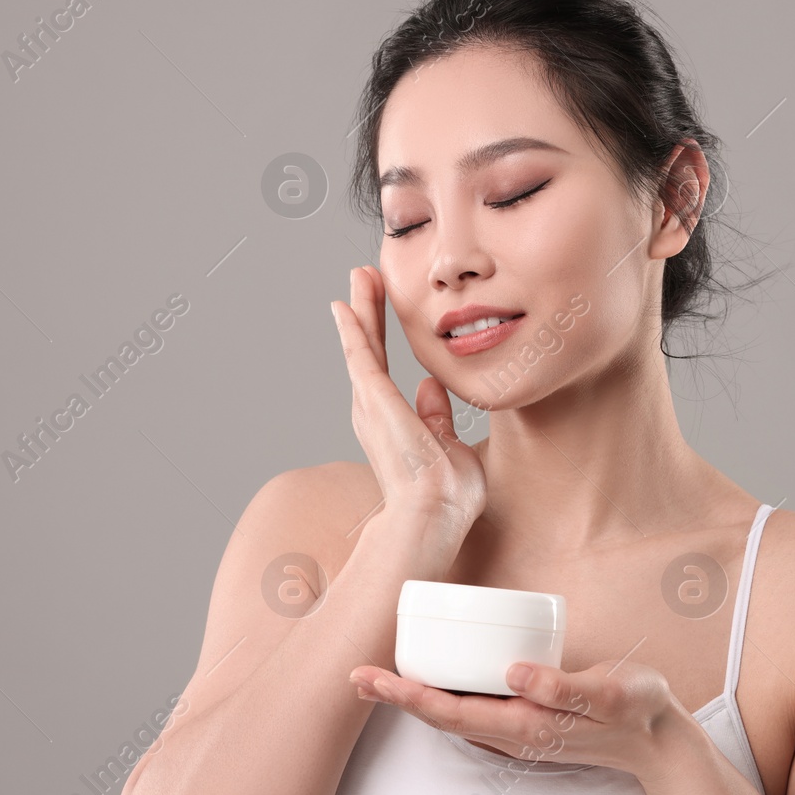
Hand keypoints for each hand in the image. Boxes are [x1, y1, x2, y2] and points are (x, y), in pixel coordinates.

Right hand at [330, 265, 486, 530]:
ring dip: (361, 309)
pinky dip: (353, 329)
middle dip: (366, 312)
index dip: (380, 333)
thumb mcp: (449, 446)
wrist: (434, 517)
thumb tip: (431, 386)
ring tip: (359, 276)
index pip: (384, 366)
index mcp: (392, 421)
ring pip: (361, 346)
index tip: (380, 305)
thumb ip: (438, 417)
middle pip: (366, 350)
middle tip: (363, 278)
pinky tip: (346, 304)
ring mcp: (372, 406)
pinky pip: (360, 356)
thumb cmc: (447, 497)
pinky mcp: (375, 401)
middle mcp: (374, 412)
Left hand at [348, 658, 688, 780]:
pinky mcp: (524, 720)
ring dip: (414, 695)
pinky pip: (470, 709)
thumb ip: (562, 685)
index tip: (370, 678)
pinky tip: (434, 677)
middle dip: (396, 695)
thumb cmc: (635, 709)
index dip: (405, 695)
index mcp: (524, 725)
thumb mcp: (608, 692)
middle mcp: (511, 732)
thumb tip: (513, 672)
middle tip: (356, 672)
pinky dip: (442, 694)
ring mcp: (516, 730)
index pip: (449, 712)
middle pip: (439, 715)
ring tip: (381, 673)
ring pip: (452, 714)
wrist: (658, 741)